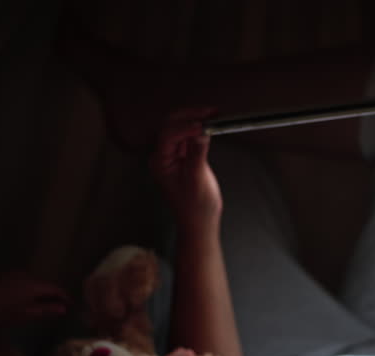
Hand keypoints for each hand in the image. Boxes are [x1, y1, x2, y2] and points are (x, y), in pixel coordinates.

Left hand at [0, 271, 67, 355]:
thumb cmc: (1, 313)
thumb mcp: (26, 314)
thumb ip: (46, 310)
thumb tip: (63, 308)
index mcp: (34, 284)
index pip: (55, 288)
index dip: (64, 297)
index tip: (70, 306)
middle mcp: (25, 275)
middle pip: (44, 283)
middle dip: (52, 295)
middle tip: (57, 307)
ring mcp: (13, 274)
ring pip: (33, 282)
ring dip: (39, 292)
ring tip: (41, 305)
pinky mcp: (3, 277)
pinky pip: (22, 281)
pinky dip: (28, 290)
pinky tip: (24, 301)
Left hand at [150, 107, 221, 232]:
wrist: (199, 223)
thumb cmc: (195, 208)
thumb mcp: (197, 180)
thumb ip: (197, 154)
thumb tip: (201, 132)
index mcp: (160, 163)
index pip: (168, 135)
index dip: (185, 126)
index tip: (204, 124)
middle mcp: (163, 156)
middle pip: (171, 125)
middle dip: (190, 116)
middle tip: (210, 112)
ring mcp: (172, 156)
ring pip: (180, 128)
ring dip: (195, 119)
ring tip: (213, 115)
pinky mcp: (183, 157)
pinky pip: (188, 137)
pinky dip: (199, 129)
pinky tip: (210, 126)